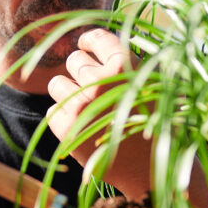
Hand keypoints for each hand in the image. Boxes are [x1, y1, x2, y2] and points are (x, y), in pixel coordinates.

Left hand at [46, 29, 149, 197]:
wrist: (151, 169)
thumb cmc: (156, 126)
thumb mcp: (154, 85)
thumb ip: (128, 61)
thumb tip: (96, 41)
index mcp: (125, 66)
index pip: (97, 38)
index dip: (88, 40)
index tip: (85, 44)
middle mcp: (101, 81)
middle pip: (74, 60)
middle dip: (81, 72)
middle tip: (95, 89)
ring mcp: (80, 104)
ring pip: (57, 83)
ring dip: (68, 92)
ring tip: (87, 109)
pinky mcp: (65, 127)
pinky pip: (52, 109)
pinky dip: (63, 117)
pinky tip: (83, 128)